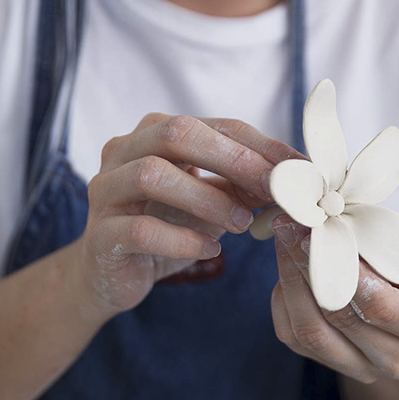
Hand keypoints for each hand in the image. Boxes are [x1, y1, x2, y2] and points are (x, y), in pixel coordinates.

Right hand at [71, 113, 301, 317]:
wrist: (109, 275)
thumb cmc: (163, 229)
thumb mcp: (209, 204)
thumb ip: (242, 187)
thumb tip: (294, 180)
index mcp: (152, 134)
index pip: (212, 124)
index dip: (258, 144)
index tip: (298, 168)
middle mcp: (122, 151)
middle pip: (175, 133)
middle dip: (232, 158)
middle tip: (271, 188)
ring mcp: (106, 190)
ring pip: (152, 175)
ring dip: (207, 198)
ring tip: (242, 224)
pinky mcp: (100, 234)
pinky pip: (140, 229)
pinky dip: (182, 239)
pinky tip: (210, 250)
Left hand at [269, 215, 398, 382]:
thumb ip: (374, 248)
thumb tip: (324, 224)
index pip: (379, 304)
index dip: (342, 269)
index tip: (315, 234)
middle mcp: (397, 361)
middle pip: (339, 318)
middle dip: (308, 268)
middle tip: (289, 229)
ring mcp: (360, 370)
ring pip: (310, 332)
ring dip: (290, 282)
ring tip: (282, 242)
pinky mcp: (327, 366)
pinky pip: (292, 336)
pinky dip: (284, 299)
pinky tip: (285, 269)